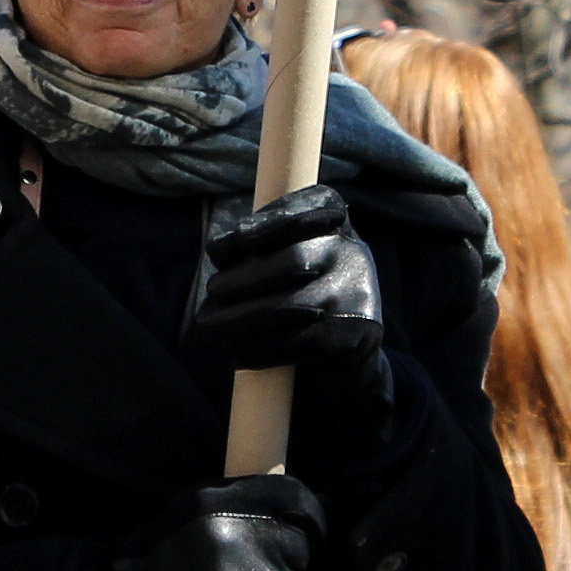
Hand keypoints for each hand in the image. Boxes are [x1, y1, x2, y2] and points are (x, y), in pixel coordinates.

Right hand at [86, 476, 327, 570]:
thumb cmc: (150, 567)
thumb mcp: (188, 516)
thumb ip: (238, 507)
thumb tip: (297, 513)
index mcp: (215, 500)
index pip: (296, 499)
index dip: (309, 518)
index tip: (307, 530)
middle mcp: (234, 533)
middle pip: (301, 545)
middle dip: (292, 561)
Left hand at [192, 188, 394, 454]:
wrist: (341, 364)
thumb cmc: (296, 302)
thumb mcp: (279, 263)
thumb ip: (252, 250)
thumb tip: (219, 249)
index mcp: (339, 225)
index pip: (316, 205)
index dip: (275, 220)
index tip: (239, 237)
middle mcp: (356, 254)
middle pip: (296, 260)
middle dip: (245, 277)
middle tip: (212, 291)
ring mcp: (361, 297)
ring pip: (293, 305)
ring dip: (242, 318)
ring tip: (209, 326)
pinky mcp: (357, 339)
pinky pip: (299, 343)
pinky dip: (259, 349)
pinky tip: (234, 354)